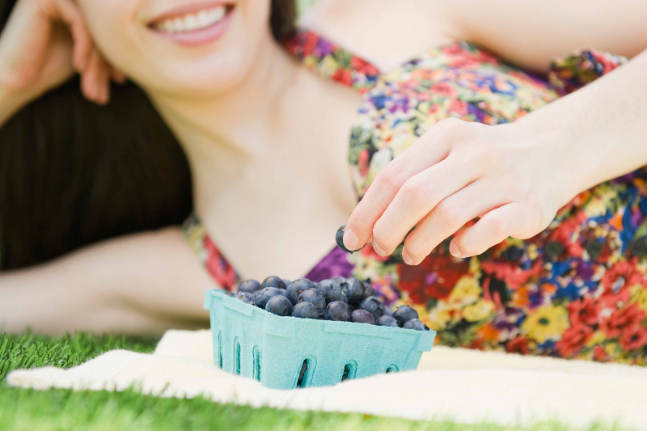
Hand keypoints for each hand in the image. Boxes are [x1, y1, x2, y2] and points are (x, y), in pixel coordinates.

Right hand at [0, 0, 123, 106]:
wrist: (16, 79)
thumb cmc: (49, 67)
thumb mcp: (89, 53)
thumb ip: (109, 42)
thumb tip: (143, 44)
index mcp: (79, 7)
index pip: (110, 29)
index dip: (117, 55)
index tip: (119, 81)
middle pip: (105, 27)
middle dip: (109, 60)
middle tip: (109, 86)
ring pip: (95, 26)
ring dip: (98, 59)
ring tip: (94, 86)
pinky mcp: (45, 1)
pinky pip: (80, 22)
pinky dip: (85, 47)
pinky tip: (79, 67)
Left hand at [343, 118, 581, 263]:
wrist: (553, 150)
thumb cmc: (482, 162)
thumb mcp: (447, 153)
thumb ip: (411, 180)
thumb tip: (367, 225)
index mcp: (446, 136)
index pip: (393, 176)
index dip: (366, 211)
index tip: (351, 239)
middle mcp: (474, 153)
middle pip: (415, 195)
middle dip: (388, 229)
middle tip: (380, 249)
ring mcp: (504, 179)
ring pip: (446, 215)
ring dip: (419, 242)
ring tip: (410, 254)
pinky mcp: (529, 206)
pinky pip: (487, 231)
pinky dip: (464, 245)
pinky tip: (457, 248)